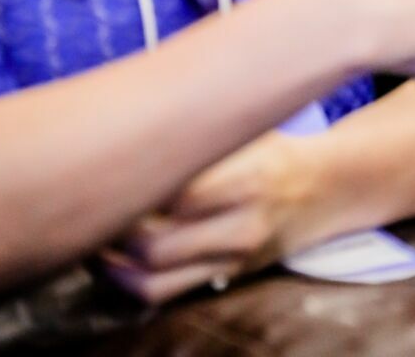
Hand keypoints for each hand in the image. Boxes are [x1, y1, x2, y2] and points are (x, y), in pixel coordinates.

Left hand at [101, 131, 320, 303]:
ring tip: (94, 239)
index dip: (133, 187)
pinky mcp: (226, 279)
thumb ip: (203, 130)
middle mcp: (242, 225)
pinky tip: (116, 261)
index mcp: (249, 177)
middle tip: (90, 205)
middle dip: (112, 231)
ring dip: (112, 266)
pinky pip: (165, 295)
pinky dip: (130, 283)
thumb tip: (134, 119)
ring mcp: (233, 260)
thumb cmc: (274, 147)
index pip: (175, 193)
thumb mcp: (249, 129)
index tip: (106, 169)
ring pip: (153, 281)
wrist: (324, 189)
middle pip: (155, 244)